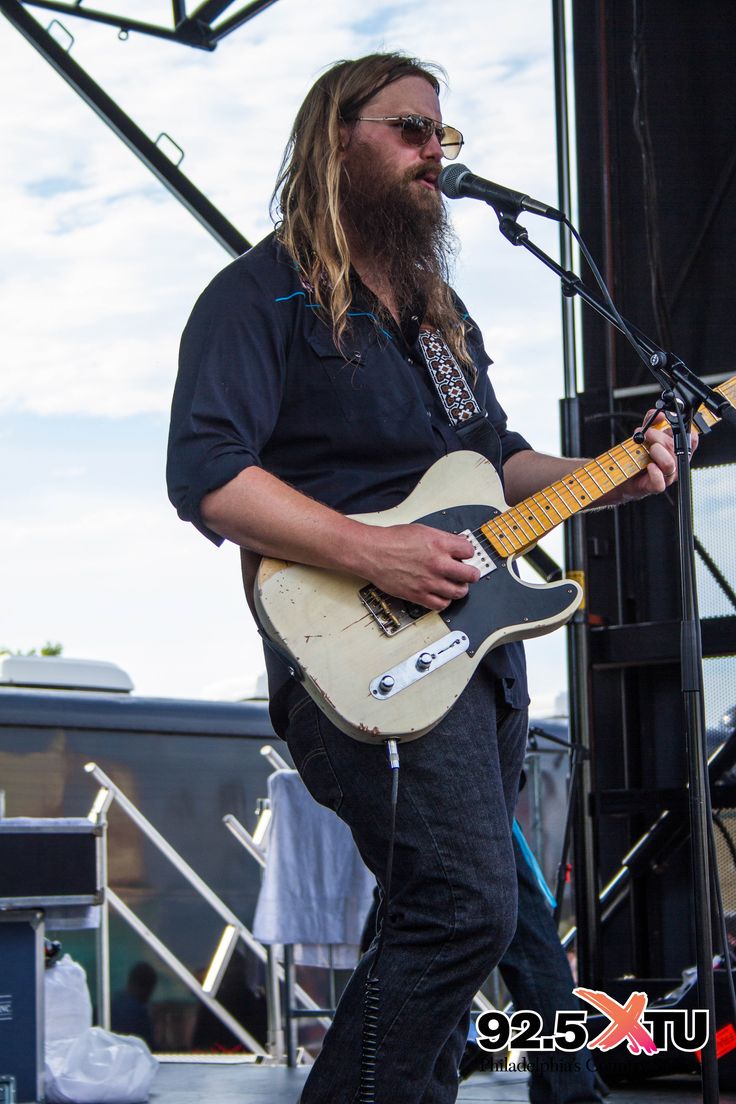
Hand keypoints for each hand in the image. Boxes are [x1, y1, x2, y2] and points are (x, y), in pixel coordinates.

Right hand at [358, 523, 479, 610]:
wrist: (372, 553)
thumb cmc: (391, 540)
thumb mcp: (422, 530)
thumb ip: (442, 538)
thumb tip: (457, 543)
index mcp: (440, 544)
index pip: (469, 551)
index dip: (468, 553)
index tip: (464, 556)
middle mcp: (438, 563)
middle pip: (470, 575)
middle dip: (471, 574)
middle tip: (467, 574)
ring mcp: (430, 581)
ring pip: (459, 592)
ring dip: (459, 589)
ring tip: (454, 585)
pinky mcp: (419, 595)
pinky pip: (441, 605)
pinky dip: (444, 601)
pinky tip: (441, 595)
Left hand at [623, 412, 698, 500]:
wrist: (623, 474)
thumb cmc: (637, 455)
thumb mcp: (644, 434)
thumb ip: (651, 422)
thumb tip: (660, 414)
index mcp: (677, 450)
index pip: (692, 441)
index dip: (687, 433)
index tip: (673, 425)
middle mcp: (675, 463)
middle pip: (676, 449)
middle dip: (660, 437)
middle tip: (648, 433)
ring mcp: (667, 476)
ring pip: (669, 464)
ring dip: (657, 452)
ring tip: (648, 449)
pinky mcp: (655, 486)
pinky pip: (660, 482)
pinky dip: (654, 472)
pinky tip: (648, 465)